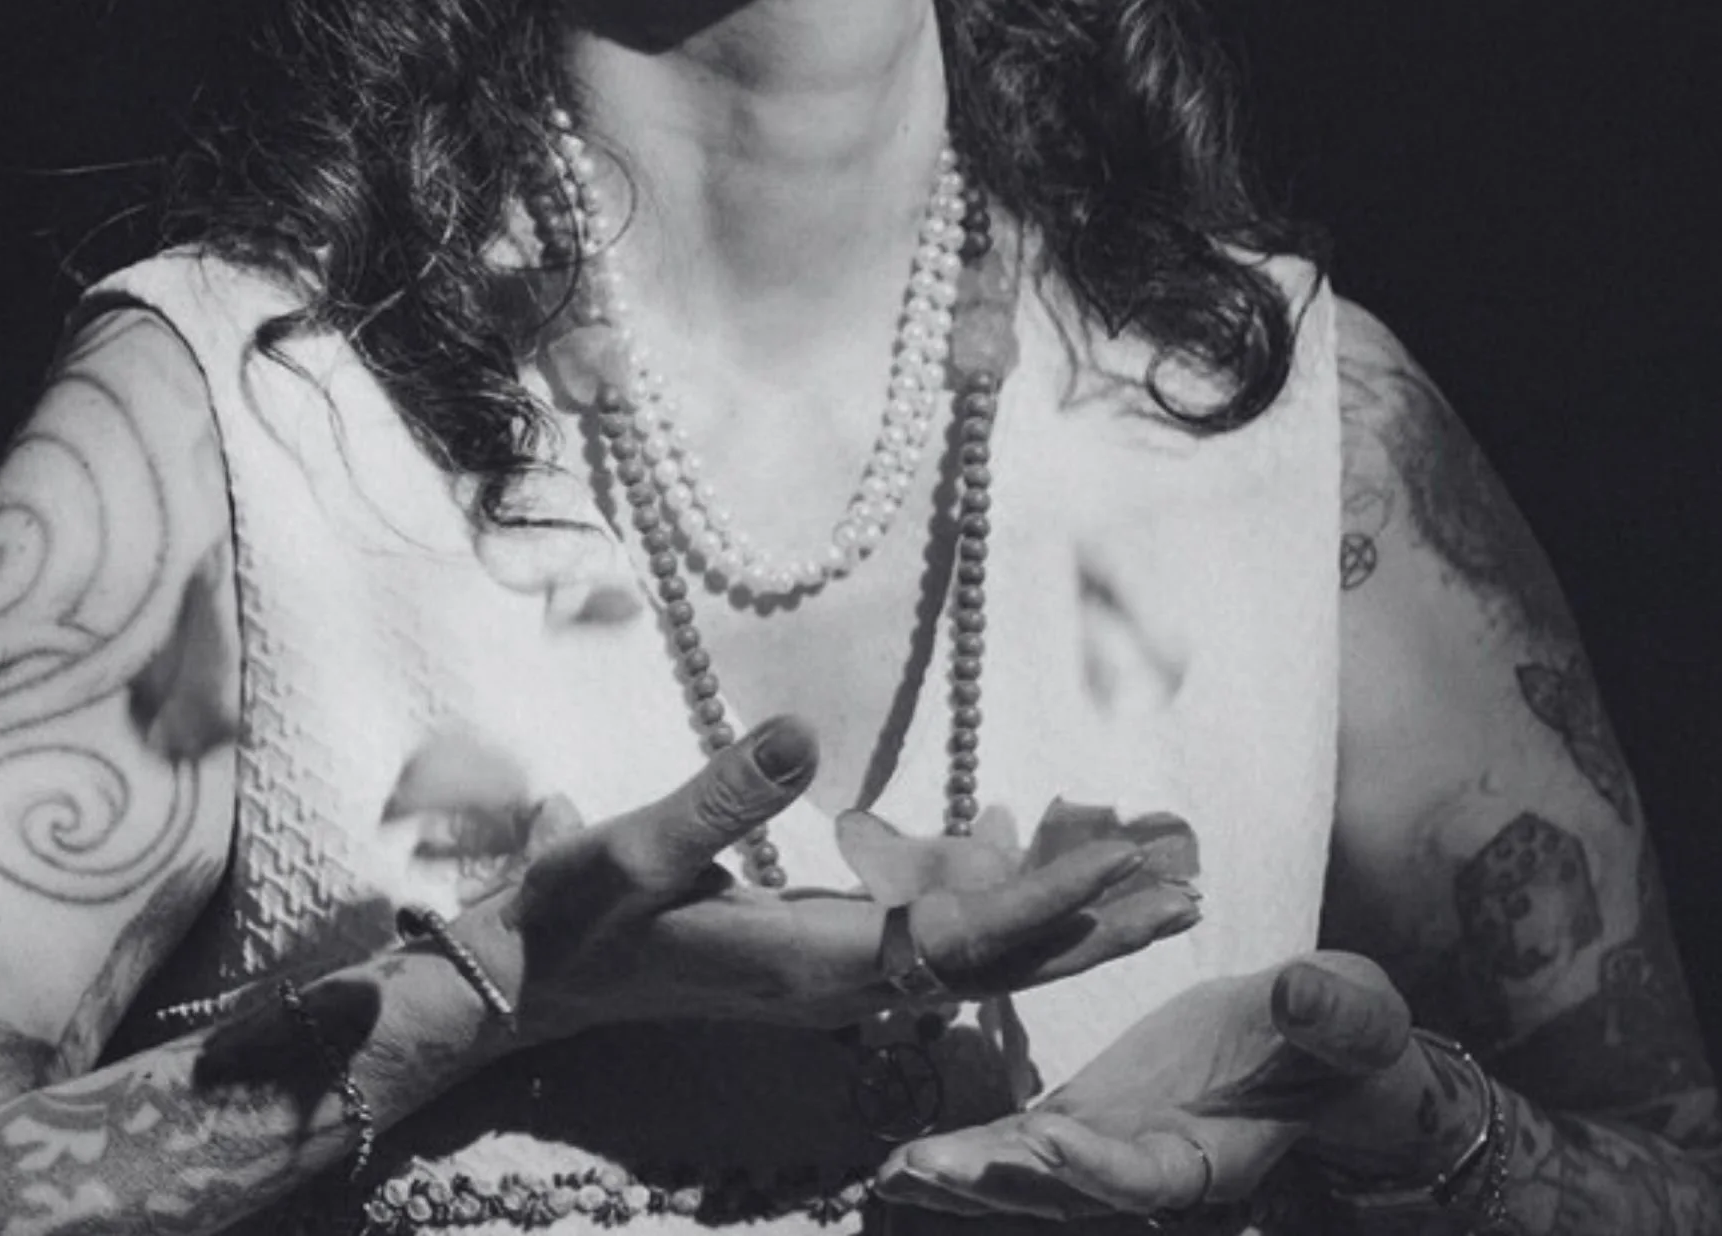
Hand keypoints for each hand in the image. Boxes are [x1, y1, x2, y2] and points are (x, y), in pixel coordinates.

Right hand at [455, 718, 1204, 1045]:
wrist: (531, 982)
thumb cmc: (577, 915)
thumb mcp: (633, 849)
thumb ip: (717, 797)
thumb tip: (800, 734)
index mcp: (816, 962)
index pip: (959, 936)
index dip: (1045, 900)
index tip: (1122, 861)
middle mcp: (849, 987)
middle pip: (999, 962)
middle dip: (1094, 921)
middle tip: (1190, 875)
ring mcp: (841, 981)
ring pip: (980, 955)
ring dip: (1065, 917)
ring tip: (1148, 874)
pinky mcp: (827, 961)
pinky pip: (941, 940)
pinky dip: (1005, 905)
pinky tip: (1028, 859)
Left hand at [874, 952, 1483, 1219]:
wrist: (1314, 1047)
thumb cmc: (1344, 1033)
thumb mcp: (1352, 1015)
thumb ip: (1333, 1014)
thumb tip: (1301, 993)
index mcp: (1218, 1155)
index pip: (1151, 1176)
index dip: (1101, 1165)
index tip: (1048, 1139)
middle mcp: (1157, 1170)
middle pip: (1068, 1194)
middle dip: (996, 1183)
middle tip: (921, 1168)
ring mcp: (1114, 1151)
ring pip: (1029, 1180)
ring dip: (961, 1180)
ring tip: (889, 1173)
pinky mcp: (1087, 1123)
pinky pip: (1019, 1147)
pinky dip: (966, 1157)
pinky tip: (900, 1164)